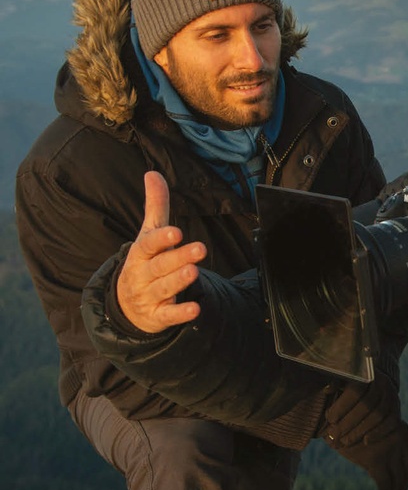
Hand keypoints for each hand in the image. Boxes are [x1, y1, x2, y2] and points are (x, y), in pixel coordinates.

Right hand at [116, 171, 205, 332]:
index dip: (162, 238)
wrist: (126, 304)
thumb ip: (155, 206)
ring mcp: (148, 296)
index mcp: (140, 253)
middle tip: (200, 248)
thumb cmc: (145, 262)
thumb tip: (153, 173)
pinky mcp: (157, 316)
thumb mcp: (148, 235)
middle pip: (160, 266)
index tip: (176, 232)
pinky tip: (195, 309)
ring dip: (179, 281)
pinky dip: (180, 313)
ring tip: (194, 271)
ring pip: (163, 289)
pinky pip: (168, 316)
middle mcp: (142, 274)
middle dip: (178, 257)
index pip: (148, 244)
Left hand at [323, 372, 399, 446]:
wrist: (374, 386)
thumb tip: (327, 390)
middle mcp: (382, 383)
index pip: (355, 390)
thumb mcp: (341, 381)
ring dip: (360, 430)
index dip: (341, 406)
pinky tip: (365, 441)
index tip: (330, 419)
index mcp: (367, 373)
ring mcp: (392, 396)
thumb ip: (334, 384)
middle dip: (348, 423)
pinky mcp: (397, 408)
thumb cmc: (350, 386)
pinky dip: (378, 433)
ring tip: (345, 441)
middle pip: (366, 405)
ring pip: (378, 415)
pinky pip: (391, 422)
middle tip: (334, 436)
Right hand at [330, 420, 407, 489]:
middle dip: (406, 482)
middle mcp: (399, 440)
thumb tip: (400, 457)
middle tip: (401, 489)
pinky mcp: (375, 460)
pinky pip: (385, 483)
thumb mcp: (381, 422)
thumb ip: (393, 435)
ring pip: (399, 478)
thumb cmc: (359, 421)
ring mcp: (388, 450)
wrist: (341, 419)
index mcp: (402, 430)